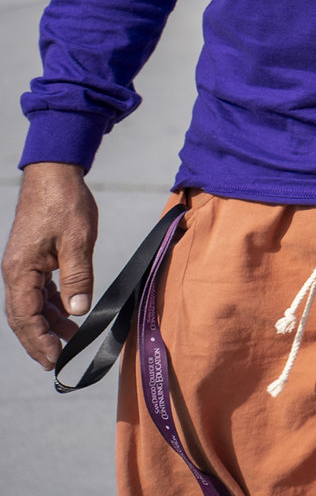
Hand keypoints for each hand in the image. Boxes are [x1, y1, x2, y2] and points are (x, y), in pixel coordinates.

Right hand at [3, 162, 98, 368]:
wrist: (54, 174)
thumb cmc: (65, 203)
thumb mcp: (78, 240)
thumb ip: (77, 276)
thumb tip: (78, 310)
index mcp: (20, 270)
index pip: (25, 316)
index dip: (38, 340)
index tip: (54, 359)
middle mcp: (16, 271)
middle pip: (23, 316)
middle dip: (39, 341)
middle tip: (57, 362)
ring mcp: (23, 266)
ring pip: (32, 305)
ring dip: (48, 324)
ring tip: (70, 341)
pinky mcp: (34, 259)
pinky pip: (39, 290)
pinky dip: (52, 305)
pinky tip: (69, 314)